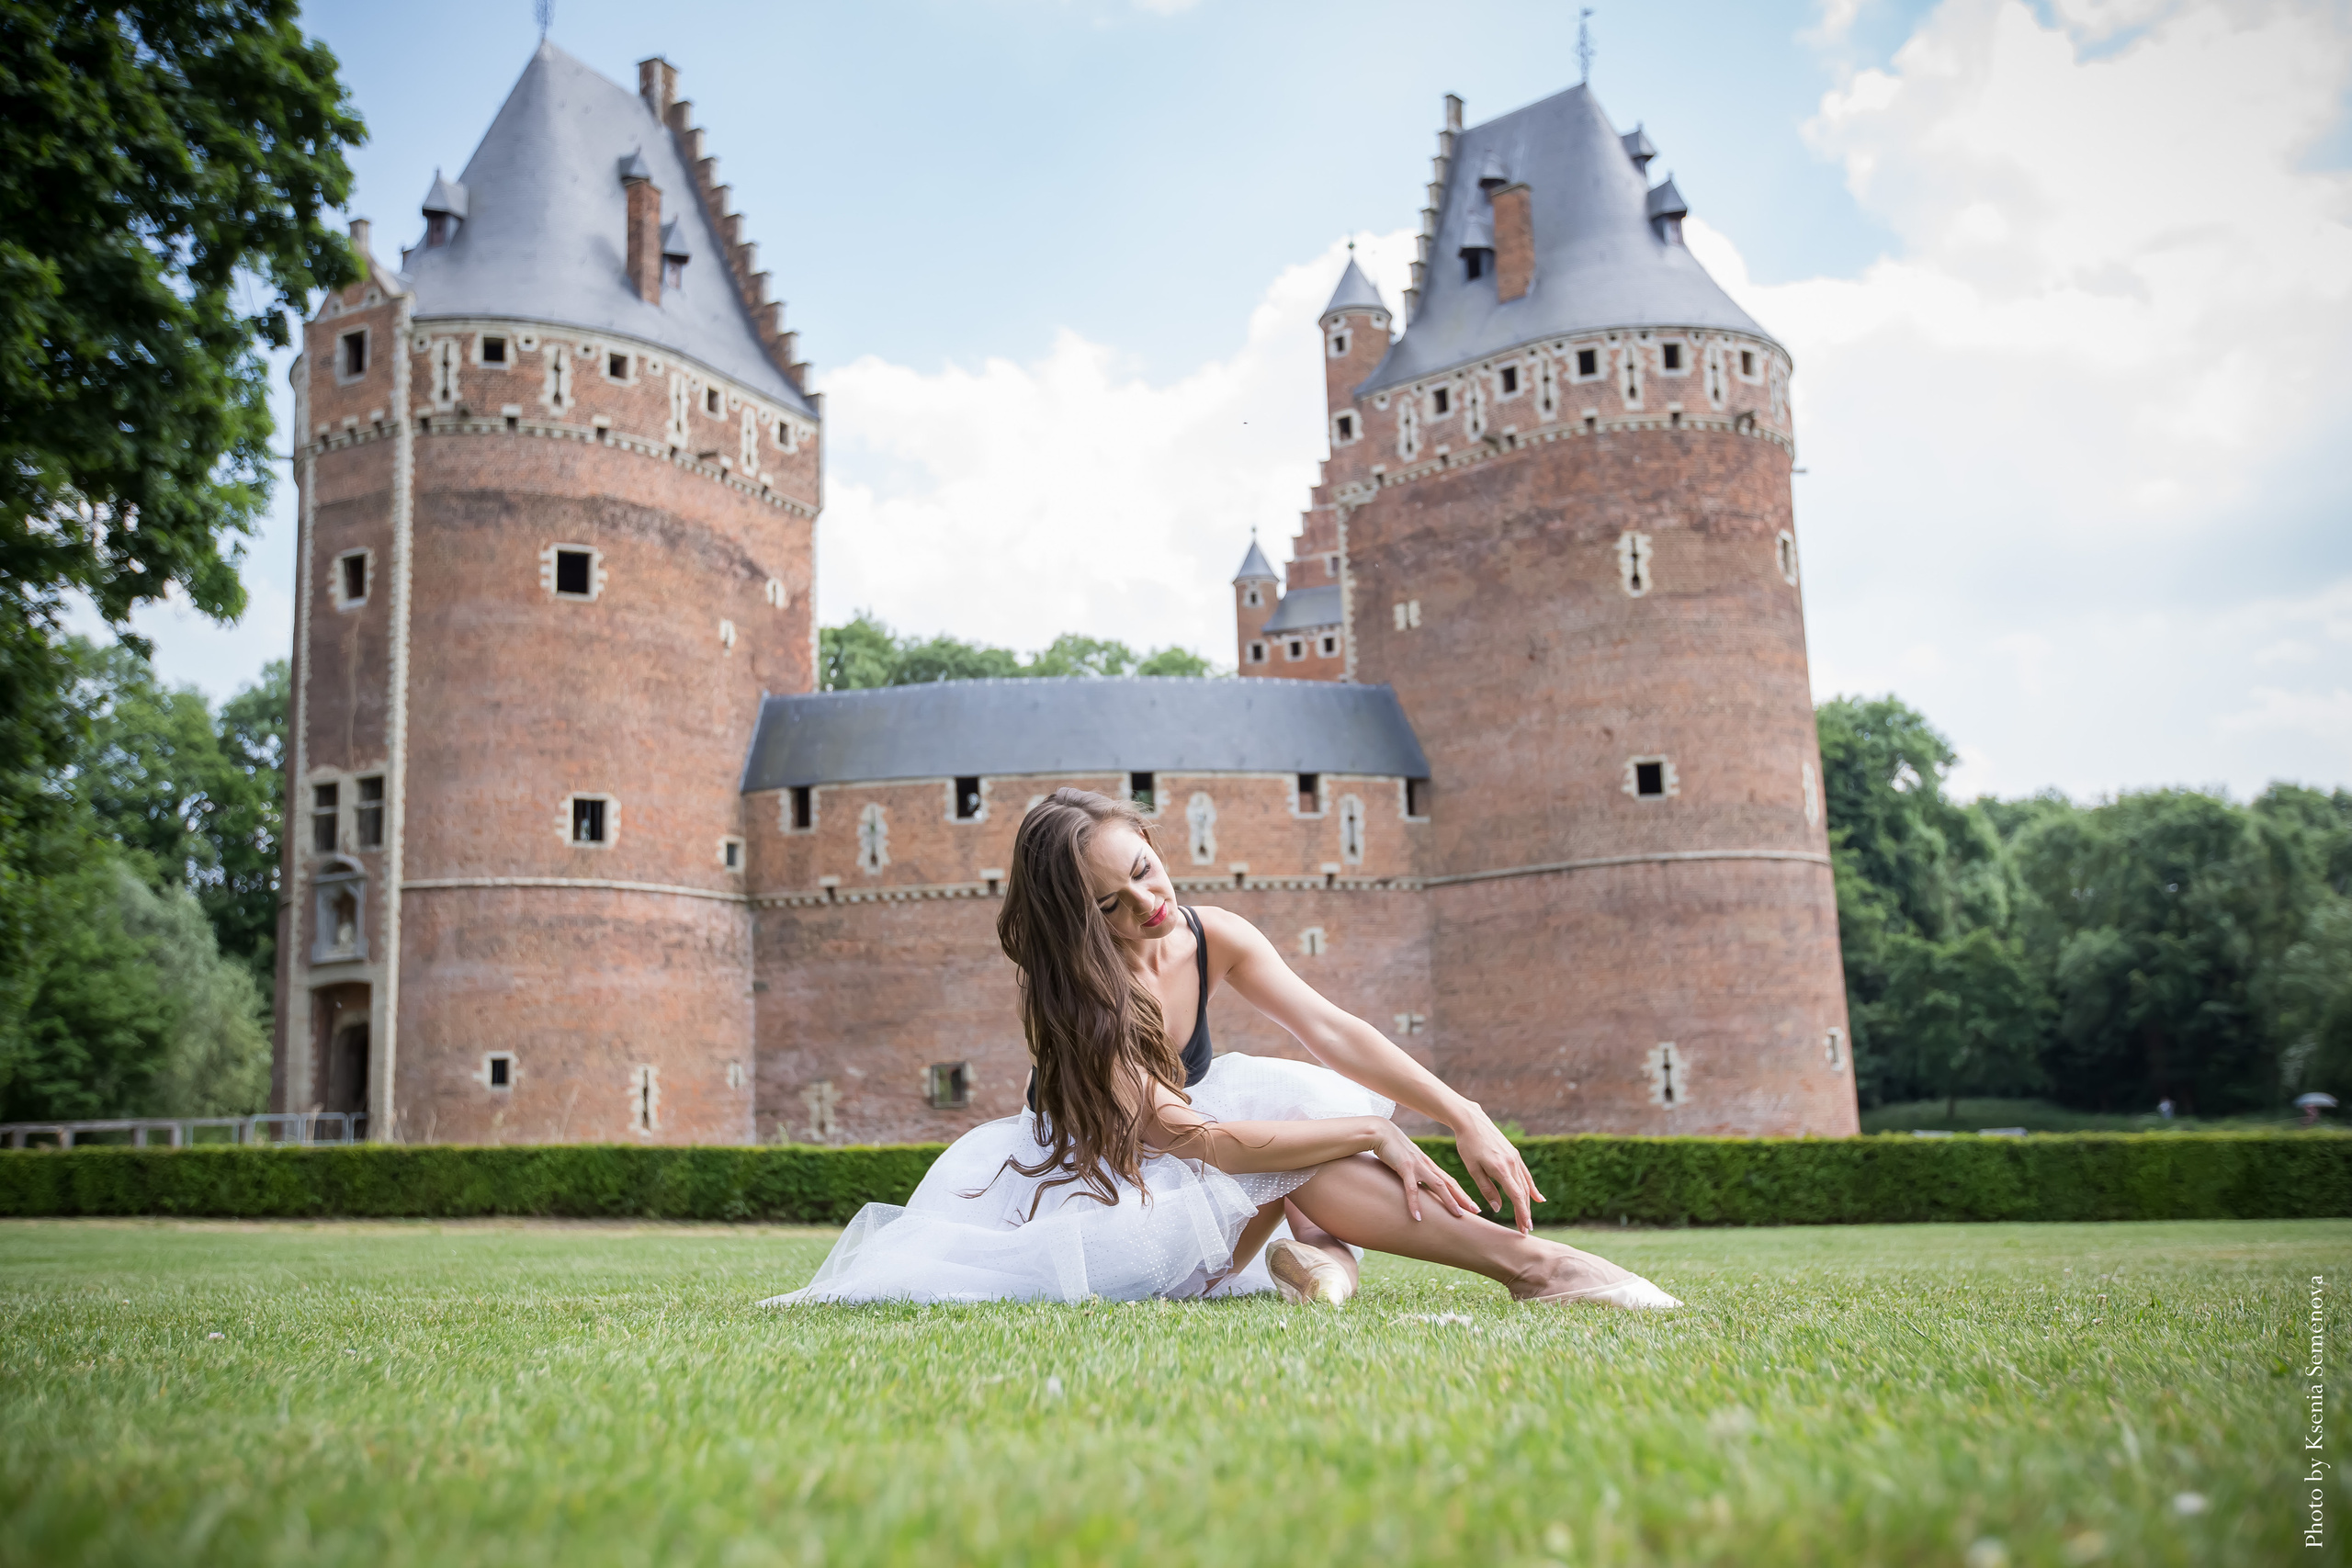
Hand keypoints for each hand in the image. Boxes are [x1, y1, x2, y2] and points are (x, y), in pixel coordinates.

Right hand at [1369, 1121, 1478, 1222]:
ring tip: (1458, 1215)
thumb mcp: (1406, 1161)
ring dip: (1449, 1200)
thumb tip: (1415, 1185)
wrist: (1380, 1132)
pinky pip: (1412, 1188)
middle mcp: (1426, 1165)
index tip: (1472, 1205)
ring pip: (1438, 1185)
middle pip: (1449, 1184)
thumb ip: (1413, 1172)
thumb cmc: (1391, 1147)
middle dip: (1463, 1198)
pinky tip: (1418, 1217)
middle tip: (1476, 1211)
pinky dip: (1415, 1203)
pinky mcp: (1404, 1167)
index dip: (1461, 1193)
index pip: (1449, 1181)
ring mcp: (1417, 1166)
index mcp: (1428, 1165)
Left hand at [1452, 1112, 1546, 1233]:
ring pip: (1525, 1185)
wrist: (1472, 1121)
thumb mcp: (1473, 1169)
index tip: (1525, 1228)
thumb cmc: (1468, 1145)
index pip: (1516, 1196)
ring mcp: (1515, 1158)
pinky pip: (1526, 1175)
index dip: (1522, 1213)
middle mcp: (1512, 1163)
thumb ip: (1487, 1189)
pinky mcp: (1515, 1154)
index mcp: (1501, 1168)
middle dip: (1525, 1213)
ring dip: (1528, 1203)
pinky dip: (1532, 1188)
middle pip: (1523, 1193)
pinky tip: (1539, 1198)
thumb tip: (1498, 1208)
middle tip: (1525, 1231)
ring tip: (1528, 1220)